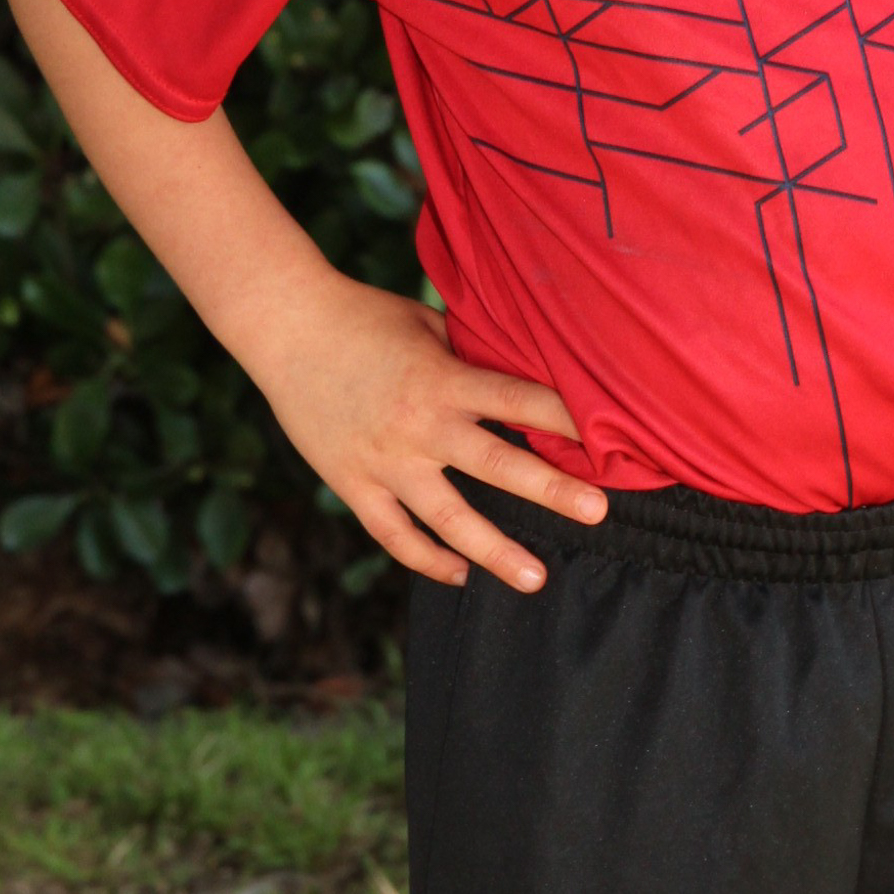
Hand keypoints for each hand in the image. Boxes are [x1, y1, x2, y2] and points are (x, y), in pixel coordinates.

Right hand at [252, 270, 605, 589]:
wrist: (287, 327)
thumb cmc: (364, 315)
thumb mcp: (427, 324)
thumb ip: (470, 355)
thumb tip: (522, 371)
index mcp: (443, 378)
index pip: (517, 399)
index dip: (564, 418)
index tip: (606, 437)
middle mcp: (419, 425)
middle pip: (497, 464)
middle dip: (552, 490)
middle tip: (599, 512)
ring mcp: (385, 461)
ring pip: (448, 518)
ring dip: (495, 551)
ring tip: (537, 578)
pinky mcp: (352, 483)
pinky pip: (394, 534)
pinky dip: (427, 559)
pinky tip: (460, 573)